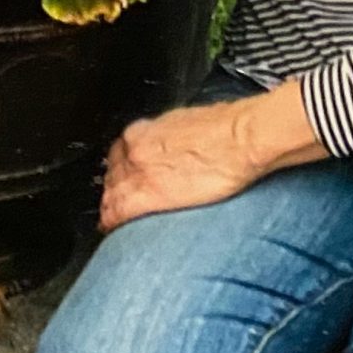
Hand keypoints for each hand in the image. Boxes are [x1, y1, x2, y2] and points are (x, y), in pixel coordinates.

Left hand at [98, 100, 265, 231]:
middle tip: (117, 202)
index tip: (122, 179)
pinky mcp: (148, 197)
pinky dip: (112, 222)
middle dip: (114, 189)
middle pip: (112, 176)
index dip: (119, 171)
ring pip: (111, 195)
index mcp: (143, 132)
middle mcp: (134, 151)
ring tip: (115, 220)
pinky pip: (118, 213)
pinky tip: (112, 229)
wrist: (240, 140)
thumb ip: (166, 137)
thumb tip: (168, 147)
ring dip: (112, 207)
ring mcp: (138, 174)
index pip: (117, 155)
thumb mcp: (185, 123)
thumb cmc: (225, 130)